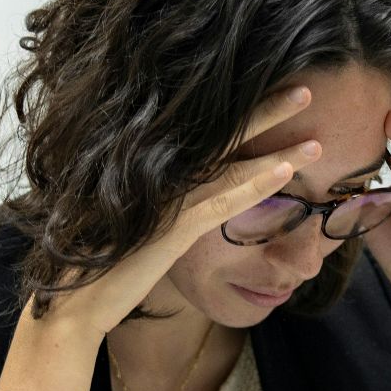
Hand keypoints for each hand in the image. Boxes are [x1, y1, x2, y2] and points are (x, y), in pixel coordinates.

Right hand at [26, 85, 324, 340]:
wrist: (73, 301)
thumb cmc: (103, 264)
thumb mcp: (138, 226)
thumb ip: (163, 205)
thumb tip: (184, 195)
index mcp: (156, 172)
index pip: (210, 134)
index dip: (244, 112)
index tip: (276, 92)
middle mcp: (161, 176)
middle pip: (224, 135)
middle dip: (267, 110)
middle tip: (306, 88)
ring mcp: (166, 199)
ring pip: (232, 165)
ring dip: (277, 150)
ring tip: (317, 139)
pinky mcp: (170, 229)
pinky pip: (222, 202)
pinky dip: (255, 185)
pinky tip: (286, 173)